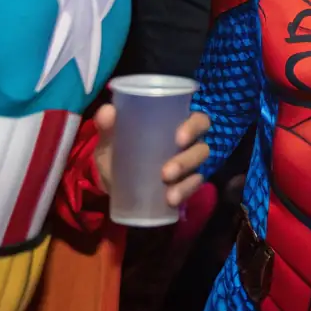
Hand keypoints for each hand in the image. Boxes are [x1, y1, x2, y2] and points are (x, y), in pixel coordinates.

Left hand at [91, 105, 211, 207]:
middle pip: (202, 146)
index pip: (198, 120)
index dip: (194, 127)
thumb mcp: (110, 138)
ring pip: (198, 170)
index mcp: (176, 124)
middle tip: (167, 171)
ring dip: (184, 179)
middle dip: (187, 159)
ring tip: (167, 188)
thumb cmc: (118, 150)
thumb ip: (107, 125)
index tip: (179, 138)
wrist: (113, 182)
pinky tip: (171, 199)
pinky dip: (184, 192)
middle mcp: (188, 144)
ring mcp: (188, 166)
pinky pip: (192, 188)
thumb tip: (107, 111)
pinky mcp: (185, 186)